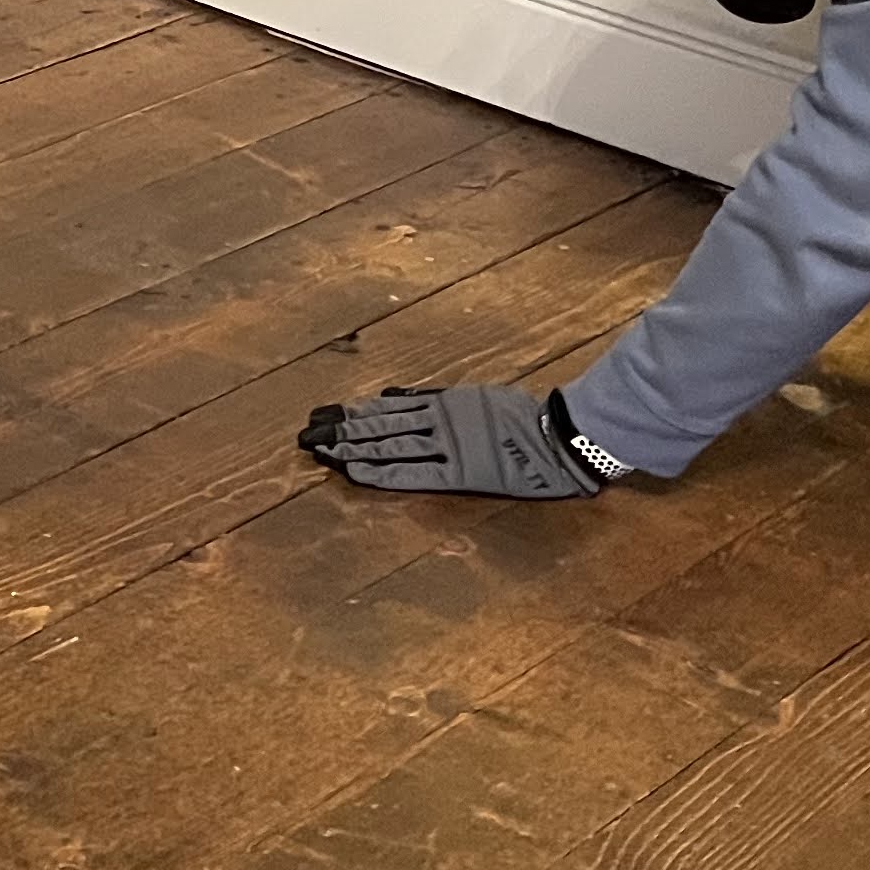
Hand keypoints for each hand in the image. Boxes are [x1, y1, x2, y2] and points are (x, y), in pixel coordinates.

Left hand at [300, 384, 606, 499]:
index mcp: (444, 403)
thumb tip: (390, 396)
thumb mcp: (473, 396)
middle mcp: (440, 422)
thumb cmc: (523, 417)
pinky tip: (358, 472)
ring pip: (393, 445)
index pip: (386, 409)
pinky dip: (386, 472)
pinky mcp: (463, 474)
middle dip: (342, 431)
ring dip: (356, 449)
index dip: (353, 414)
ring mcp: (450, 446)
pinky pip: (417, 473)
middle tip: (307, 435)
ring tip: (323, 451)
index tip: (322, 416)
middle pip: (382, 426)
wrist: (562, 438)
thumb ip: (431, 398)